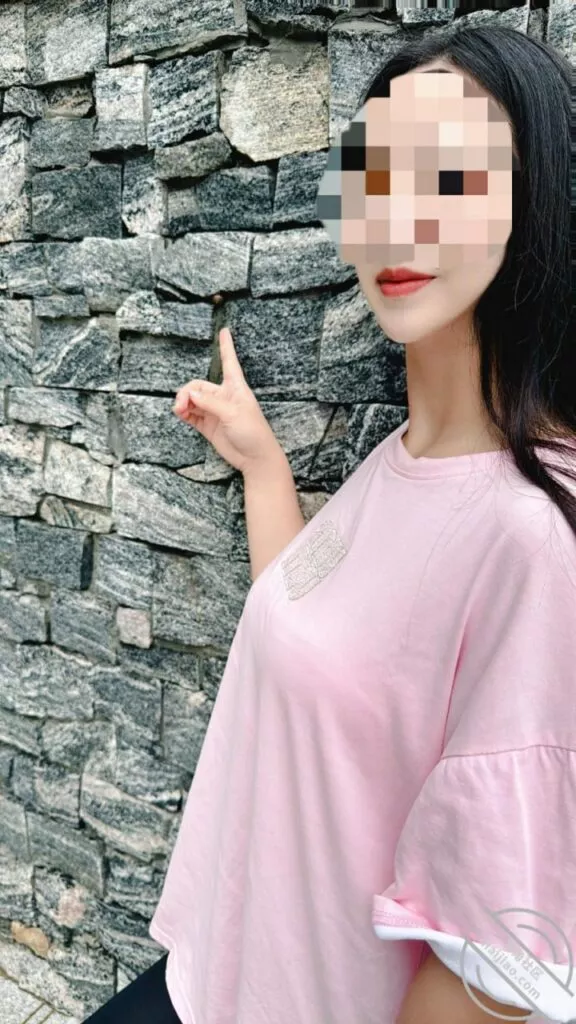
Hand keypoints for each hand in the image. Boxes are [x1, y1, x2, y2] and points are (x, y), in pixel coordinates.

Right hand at [172, 327, 283, 475]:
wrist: (255, 458)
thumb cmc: (253, 432)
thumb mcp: (233, 413)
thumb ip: (210, 403)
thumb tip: (191, 394)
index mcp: (235, 388)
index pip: (229, 362)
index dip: (226, 346)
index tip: (224, 331)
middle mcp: (224, 397)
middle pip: (199, 386)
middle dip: (187, 392)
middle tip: (181, 404)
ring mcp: (215, 412)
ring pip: (193, 400)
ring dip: (183, 402)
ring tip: (179, 410)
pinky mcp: (209, 426)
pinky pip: (192, 415)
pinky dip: (184, 413)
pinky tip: (180, 414)